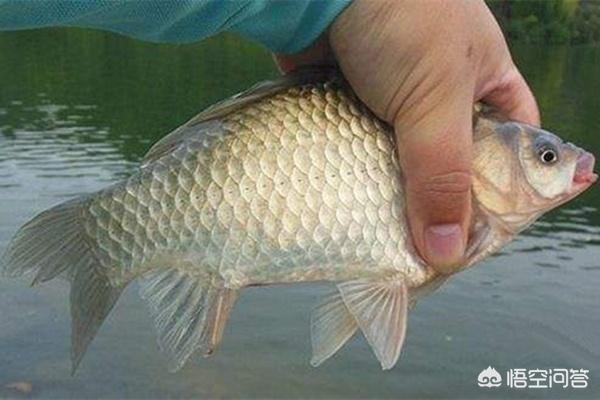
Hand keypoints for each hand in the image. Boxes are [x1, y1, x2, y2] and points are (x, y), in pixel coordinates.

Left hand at [275, 0, 539, 272]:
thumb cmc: (401, 19)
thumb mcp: (437, 97)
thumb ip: (441, 174)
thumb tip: (446, 251)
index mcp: (485, 83)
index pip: (511, 148)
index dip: (507, 190)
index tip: (489, 234)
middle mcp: (441, 96)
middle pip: (453, 165)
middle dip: (443, 204)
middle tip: (431, 250)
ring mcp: (391, 102)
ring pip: (402, 164)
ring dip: (395, 197)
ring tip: (389, 243)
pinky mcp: (349, 107)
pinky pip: (360, 154)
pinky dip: (357, 178)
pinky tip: (352, 210)